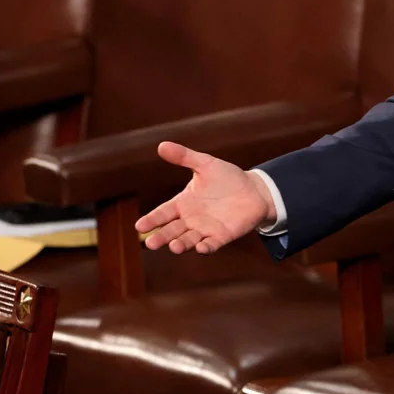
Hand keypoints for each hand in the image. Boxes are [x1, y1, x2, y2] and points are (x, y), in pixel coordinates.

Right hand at [134, 142, 275, 254]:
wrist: (254, 190)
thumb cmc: (227, 178)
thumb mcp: (206, 164)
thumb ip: (184, 157)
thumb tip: (161, 145)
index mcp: (183, 203)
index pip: (163, 213)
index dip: (152, 220)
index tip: (139, 226)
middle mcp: (190, 219)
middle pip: (171, 230)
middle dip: (161, 237)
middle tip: (150, 243)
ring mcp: (205, 230)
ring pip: (188, 240)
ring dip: (180, 244)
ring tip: (173, 246)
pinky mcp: (222, 236)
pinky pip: (211, 244)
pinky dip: (206, 247)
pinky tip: (201, 248)